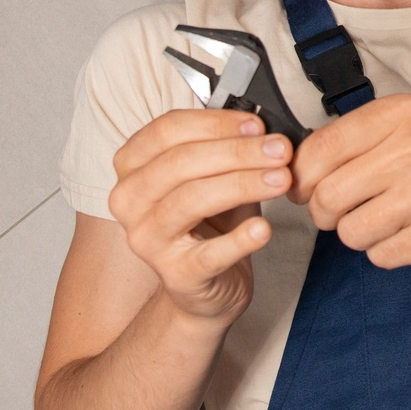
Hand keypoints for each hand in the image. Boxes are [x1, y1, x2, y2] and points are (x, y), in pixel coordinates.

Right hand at [107, 109, 293, 323]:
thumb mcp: (215, 176)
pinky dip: (240, 239)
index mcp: (132, 165)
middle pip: (180, 162)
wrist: (206, 286)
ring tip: (281, 179)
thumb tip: (262, 127)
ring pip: (192, 200)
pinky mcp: (175, 274)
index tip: (257, 125)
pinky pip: (208, 254)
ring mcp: (146, 240)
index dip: (216, 124)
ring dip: (243, 184)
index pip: (168, 130)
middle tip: (279, 150)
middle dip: (237, 152)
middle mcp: (129, 201)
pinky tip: (263, 228)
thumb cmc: (210, 222)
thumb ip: (228, 148)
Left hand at [289, 94, 410, 271]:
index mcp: (400, 115)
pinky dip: (387, 251)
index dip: (302, 178)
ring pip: (348, 232)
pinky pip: (377, 256)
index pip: (317, 150)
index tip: (308, 188)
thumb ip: (353, 142)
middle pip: (326, 197)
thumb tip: (290, 171)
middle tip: (348, 210)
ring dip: (361, 234)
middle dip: (327, 213)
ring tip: (391, 219)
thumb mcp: (409, 130)